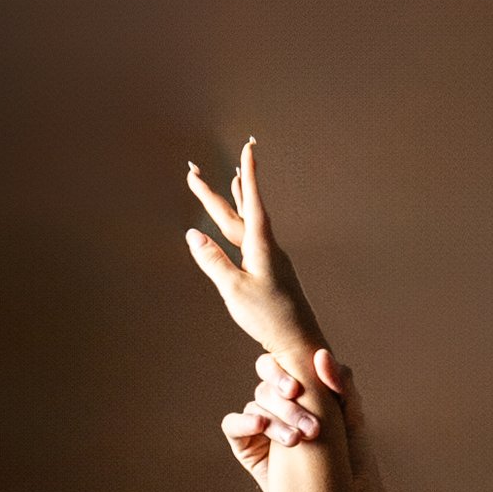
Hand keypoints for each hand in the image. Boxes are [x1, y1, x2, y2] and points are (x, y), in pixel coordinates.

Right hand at [186, 137, 326, 373]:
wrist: (300, 345)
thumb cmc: (269, 319)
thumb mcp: (234, 290)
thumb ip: (213, 261)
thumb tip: (192, 234)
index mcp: (260, 246)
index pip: (252, 202)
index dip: (250, 173)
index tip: (250, 146)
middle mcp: (267, 249)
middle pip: (237, 213)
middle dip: (214, 193)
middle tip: (192, 170)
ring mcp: (270, 261)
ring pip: (247, 225)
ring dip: (237, 203)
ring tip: (235, 181)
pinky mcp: (271, 274)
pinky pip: (252, 241)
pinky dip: (244, 226)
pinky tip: (243, 229)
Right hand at [222, 344, 361, 488]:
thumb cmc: (350, 457)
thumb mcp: (352, 419)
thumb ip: (342, 384)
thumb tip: (322, 355)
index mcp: (298, 390)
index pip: (279, 364)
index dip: (281, 371)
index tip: (296, 389)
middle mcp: (276, 402)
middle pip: (266, 384)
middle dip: (283, 400)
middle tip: (303, 420)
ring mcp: (259, 422)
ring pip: (257, 405)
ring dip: (276, 419)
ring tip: (297, 440)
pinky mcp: (245, 444)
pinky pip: (233, 424)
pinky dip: (244, 422)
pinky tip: (260, 426)